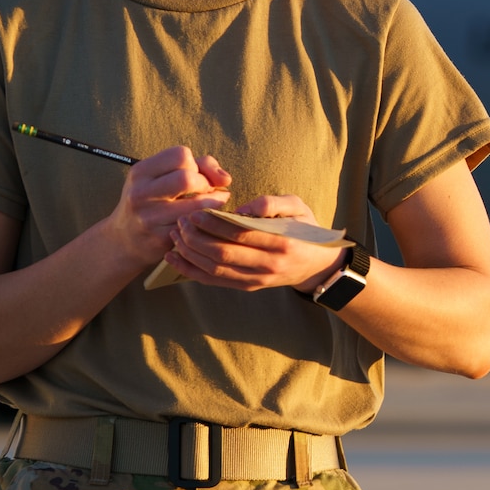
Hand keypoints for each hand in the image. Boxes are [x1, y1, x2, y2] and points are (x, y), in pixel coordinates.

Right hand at [106, 148, 231, 267]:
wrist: (124, 240)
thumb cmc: (151, 201)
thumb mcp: (161, 177)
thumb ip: (199, 166)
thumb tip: (226, 179)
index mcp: (141, 171)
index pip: (181, 155)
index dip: (196, 164)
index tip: (197, 175)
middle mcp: (140, 193)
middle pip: (187, 178)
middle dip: (205, 184)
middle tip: (208, 191)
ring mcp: (149, 217)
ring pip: (196, 205)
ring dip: (213, 203)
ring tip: (215, 203)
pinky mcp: (160, 238)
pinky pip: (194, 226)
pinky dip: (206, 220)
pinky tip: (203, 220)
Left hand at [162, 193, 346, 292]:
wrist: (315, 264)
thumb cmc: (305, 230)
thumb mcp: (298, 207)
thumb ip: (272, 203)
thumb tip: (240, 209)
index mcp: (281, 244)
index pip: (240, 235)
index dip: (214, 224)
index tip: (196, 211)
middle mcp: (268, 266)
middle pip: (223, 254)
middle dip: (196, 238)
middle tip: (181, 222)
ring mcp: (256, 280)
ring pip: (214, 270)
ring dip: (190, 253)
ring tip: (176, 235)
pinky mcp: (246, 286)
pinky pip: (213, 281)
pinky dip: (191, 270)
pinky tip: (174, 258)